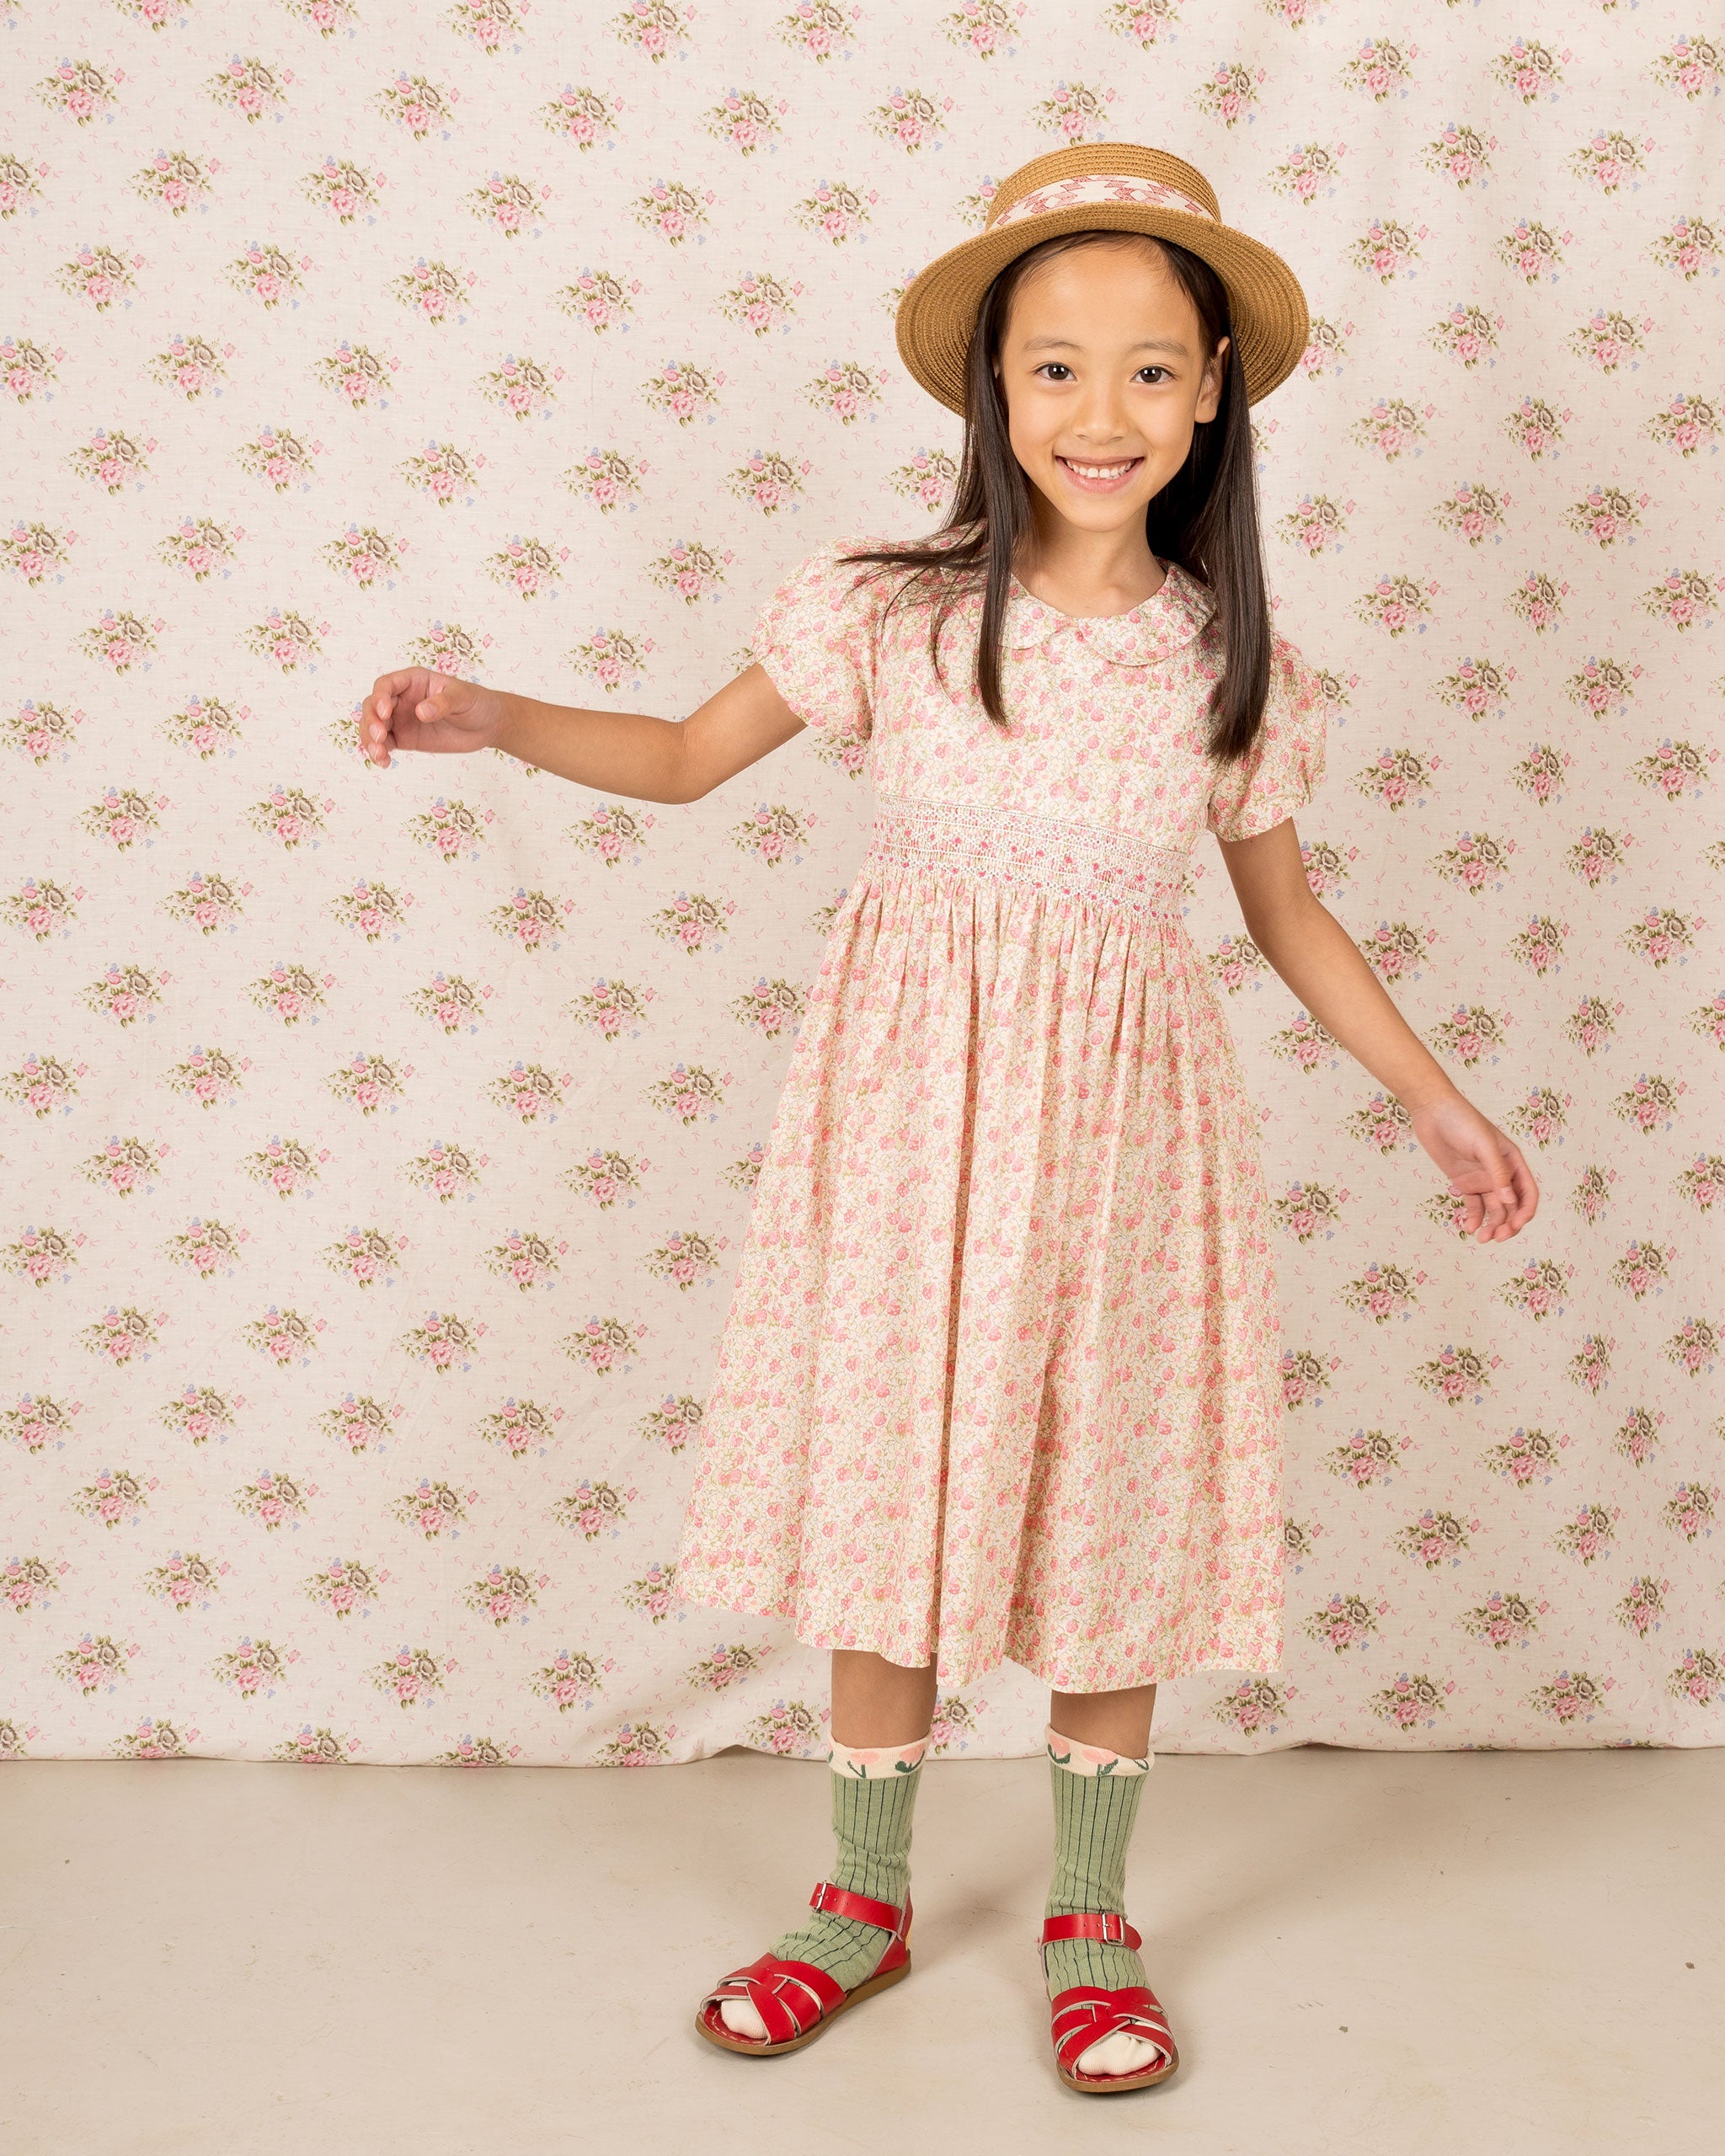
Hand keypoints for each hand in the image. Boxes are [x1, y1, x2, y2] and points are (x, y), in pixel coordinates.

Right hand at [360, 669, 510, 766]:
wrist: (487, 725)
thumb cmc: (476, 702)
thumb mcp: (463, 698)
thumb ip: (443, 703)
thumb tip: (421, 712)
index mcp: (413, 681)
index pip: (386, 685)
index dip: (380, 697)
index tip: (385, 713)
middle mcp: (402, 698)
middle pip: (372, 706)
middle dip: (371, 721)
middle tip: (380, 737)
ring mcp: (401, 719)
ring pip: (374, 726)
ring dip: (370, 740)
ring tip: (379, 754)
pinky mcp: (404, 738)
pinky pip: (385, 744)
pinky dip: (380, 753)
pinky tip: (384, 763)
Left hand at [1408, 1092, 1537, 1242]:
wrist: (1433, 1112)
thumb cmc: (1463, 1122)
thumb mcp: (1484, 1145)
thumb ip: (1498, 1173)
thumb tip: (1509, 1201)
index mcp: (1513, 1163)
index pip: (1528, 1193)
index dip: (1525, 1212)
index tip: (1515, 1226)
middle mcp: (1501, 1174)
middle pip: (1511, 1207)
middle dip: (1508, 1225)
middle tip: (1496, 1238)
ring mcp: (1482, 1179)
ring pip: (1493, 1210)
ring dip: (1491, 1225)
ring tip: (1481, 1238)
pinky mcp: (1464, 1183)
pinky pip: (1474, 1206)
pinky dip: (1474, 1219)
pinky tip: (1469, 1228)